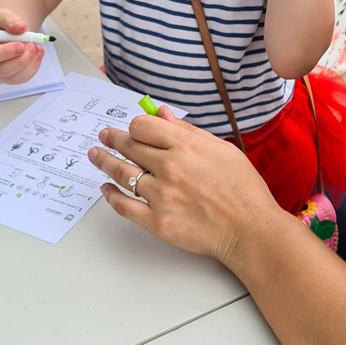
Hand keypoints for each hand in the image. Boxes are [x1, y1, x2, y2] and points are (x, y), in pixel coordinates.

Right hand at [0, 8, 44, 84]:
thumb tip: (20, 27)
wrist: (9, 33)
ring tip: (36, 47)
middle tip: (32, 45)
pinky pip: (23, 78)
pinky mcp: (10, 79)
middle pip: (1, 70)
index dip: (5, 52)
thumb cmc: (0, 26)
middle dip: (20, 60)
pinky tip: (37, 53)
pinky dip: (34, 66)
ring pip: (14, 77)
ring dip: (29, 63)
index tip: (21, 45)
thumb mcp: (1, 16)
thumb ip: (9, 19)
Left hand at [87, 107, 282, 263]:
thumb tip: (162, 114)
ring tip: (95, 155)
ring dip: (104, 162)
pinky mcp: (157, 222)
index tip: (133, 129)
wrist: (250, 229)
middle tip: (104, 136)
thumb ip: (189, 131)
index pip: (143, 127)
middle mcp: (169, 168)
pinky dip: (111, 196)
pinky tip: (105, 189)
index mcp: (186, 147)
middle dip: (112, 139)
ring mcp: (161, 196)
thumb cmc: (243, 190)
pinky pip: (125, 206)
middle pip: (129, 147)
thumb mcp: (222, 149)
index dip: (135, 126)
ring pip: (123, 174)